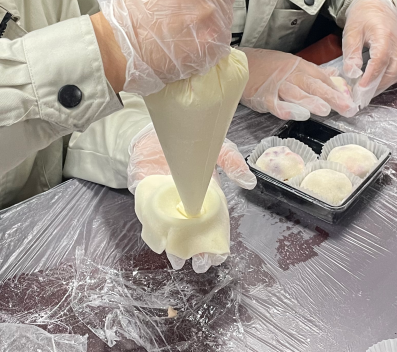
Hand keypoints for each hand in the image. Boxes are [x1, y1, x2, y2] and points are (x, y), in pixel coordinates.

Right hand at [97, 0, 241, 95]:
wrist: (125, 40)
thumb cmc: (140, 0)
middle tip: (185, 1)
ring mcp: (213, 18)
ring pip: (224, 11)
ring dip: (210, 15)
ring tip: (184, 21)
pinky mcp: (214, 44)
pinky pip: (221, 36)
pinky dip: (208, 37)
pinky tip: (188, 37)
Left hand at [127, 126, 254, 272]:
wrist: (156, 132)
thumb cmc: (189, 143)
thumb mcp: (216, 148)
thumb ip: (231, 162)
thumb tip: (249, 182)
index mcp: (205, 199)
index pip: (214, 226)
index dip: (217, 242)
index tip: (219, 255)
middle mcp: (187, 207)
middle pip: (195, 236)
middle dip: (200, 254)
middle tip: (201, 264)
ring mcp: (166, 208)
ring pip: (174, 235)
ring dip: (178, 251)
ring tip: (181, 261)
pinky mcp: (146, 204)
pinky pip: (151, 224)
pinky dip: (156, 236)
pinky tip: (162, 245)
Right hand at [240, 48, 356, 119]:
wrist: (240, 63)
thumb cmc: (266, 65)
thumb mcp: (292, 64)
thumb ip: (313, 72)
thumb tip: (335, 77)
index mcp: (299, 66)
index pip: (321, 77)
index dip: (336, 89)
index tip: (351, 100)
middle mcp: (290, 75)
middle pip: (313, 85)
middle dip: (331, 97)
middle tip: (347, 108)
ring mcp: (276, 85)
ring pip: (296, 93)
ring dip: (310, 101)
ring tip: (325, 110)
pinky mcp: (263, 96)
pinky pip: (275, 103)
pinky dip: (285, 109)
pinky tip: (296, 115)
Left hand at [340, 0, 396, 108]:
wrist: (378, 4)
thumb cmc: (363, 16)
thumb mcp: (352, 31)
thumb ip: (352, 52)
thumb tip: (351, 72)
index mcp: (384, 35)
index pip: (381, 59)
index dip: (371, 76)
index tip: (360, 89)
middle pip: (393, 70)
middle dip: (378, 86)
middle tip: (362, 96)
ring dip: (384, 85)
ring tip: (367, 93)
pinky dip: (389, 79)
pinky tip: (376, 84)